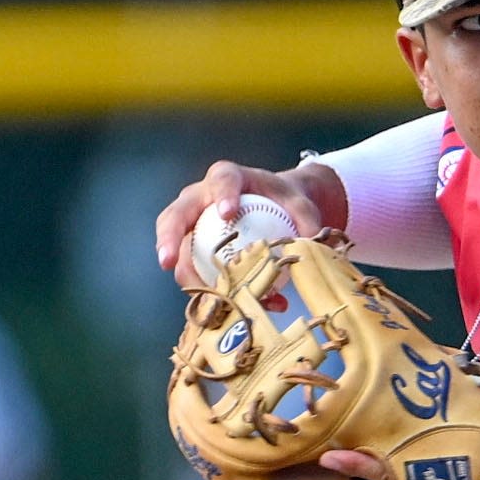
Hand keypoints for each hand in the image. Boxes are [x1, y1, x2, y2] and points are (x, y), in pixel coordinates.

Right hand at [153, 160, 340, 288]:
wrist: (274, 207)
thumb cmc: (281, 200)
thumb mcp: (299, 202)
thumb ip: (307, 218)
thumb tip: (311, 243)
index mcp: (227, 177)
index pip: (222, 181)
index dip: (222, 194)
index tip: (227, 213)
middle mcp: (201, 198)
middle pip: (176, 214)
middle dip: (169, 237)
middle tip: (168, 260)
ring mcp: (194, 223)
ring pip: (178, 245)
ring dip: (183, 270)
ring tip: (194, 290)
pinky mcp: (196, 246)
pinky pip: (195, 266)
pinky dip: (209, 284)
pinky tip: (229, 302)